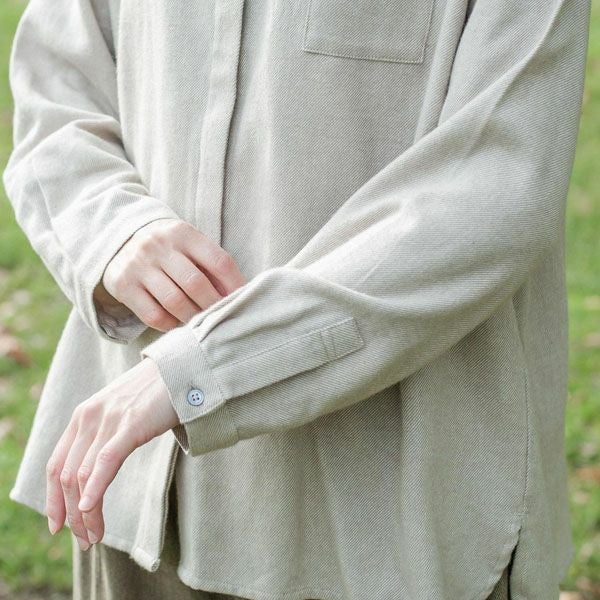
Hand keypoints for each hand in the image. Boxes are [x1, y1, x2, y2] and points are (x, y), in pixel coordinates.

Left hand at [45, 357, 178, 549]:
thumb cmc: (156, 393)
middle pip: (67, 476)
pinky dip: (95, 488)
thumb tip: (100, 465)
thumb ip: (106, 433)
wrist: (181, 369)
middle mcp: (89, 417)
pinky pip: (105, 461)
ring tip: (94, 536)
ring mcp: (109, 419)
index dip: (53, 499)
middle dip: (71, 515)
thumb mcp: (121, 411)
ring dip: (86, 513)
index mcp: (83, 415)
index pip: (55, 465)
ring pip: (83, 476)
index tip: (58, 525)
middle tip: (84, 540)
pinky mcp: (131, 423)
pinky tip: (92, 509)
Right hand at [98, 218, 246, 331]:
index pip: (219, 261)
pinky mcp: (123, 285)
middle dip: (214, 305)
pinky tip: (177, 324)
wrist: (120, 238)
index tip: (243, 301)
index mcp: (184, 233)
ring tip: (202, 324)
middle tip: (222, 319)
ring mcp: (139, 265)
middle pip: (196, 283)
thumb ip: (211, 266)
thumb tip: (238, 297)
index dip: (235, 285)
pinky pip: (153, 314)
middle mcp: (159, 246)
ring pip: (175, 301)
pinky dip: (170, 324)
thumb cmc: (169, 248)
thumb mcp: (189, 245)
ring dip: (193, 318)